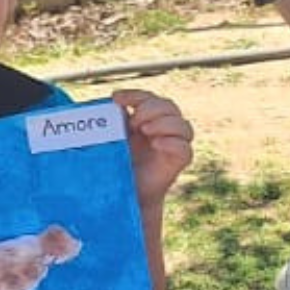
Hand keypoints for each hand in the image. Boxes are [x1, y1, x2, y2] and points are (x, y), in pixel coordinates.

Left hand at [114, 88, 192, 205]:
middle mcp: (163, 129)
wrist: (122, 195)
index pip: (148, 98)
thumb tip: (103, 107)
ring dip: (164, 123)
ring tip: (144, 130)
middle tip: (134, 121)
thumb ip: (110, 124)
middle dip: (151, 108)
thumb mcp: (109, 141)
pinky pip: (185, 149)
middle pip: (169, 106)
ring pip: (183, 125)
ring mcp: (173, 145)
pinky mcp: (178, 163)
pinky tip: (156, 144)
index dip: (135, 94)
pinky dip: (173, 143)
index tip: (115, 98)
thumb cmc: (114, 165)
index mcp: (147, 119)